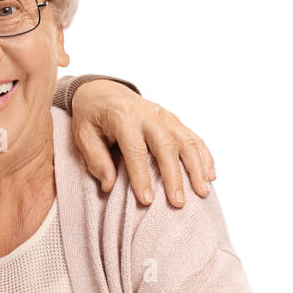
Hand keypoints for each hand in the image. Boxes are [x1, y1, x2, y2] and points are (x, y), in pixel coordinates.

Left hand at [71, 80, 215, 207]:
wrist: (102, 89)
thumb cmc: (91, 116)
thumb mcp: (82, 135)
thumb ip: (95, 159)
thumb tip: (109, 186)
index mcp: (122, 116)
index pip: (135, 150)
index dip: (141, 176)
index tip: (147, 200)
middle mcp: (147, 114)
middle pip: (166, 146)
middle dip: (174, 176)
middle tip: (178, 202)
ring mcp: (164, 115)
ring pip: (186, 141)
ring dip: (196, 168)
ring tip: (202, 192)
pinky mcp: (173, 119)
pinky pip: (193, 137)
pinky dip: (204, 156)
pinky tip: (210, 175)